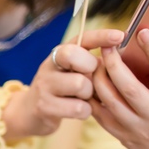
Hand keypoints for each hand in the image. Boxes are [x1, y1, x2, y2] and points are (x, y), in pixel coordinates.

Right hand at [1, 28, 124, 141]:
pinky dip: (85, 111)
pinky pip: (78, 108)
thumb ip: (90, 63)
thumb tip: (117, 57)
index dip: (101, 36)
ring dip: (89, 94)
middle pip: (76, 57)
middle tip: (89, 79)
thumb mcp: (72, 71)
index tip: (119, 36)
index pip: (81, 39)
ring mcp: (44, 86)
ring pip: (80, 84)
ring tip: (83, 98)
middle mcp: (49, 66)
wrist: (29, 113)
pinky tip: (79, 110)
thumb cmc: (60, 90)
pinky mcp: (44, 107)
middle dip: (91, 68)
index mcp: (59, 53)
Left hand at [90, 28, 148, 148]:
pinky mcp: (122, 136)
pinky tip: (89, 83)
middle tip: (106, 46)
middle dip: (114, 64)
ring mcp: (137, 128)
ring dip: (99, 79)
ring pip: (110, 100)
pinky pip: (102, 114)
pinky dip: (93, 97)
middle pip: (129, 86)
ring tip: (95, 62)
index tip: (143, 32)